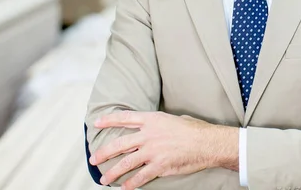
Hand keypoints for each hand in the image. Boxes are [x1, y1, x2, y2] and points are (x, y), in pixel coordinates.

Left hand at [90, 112, 237, 189]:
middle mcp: (149, 134)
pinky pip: (140, 176)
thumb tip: (156, 126)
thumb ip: (160, 123)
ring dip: (113, 172)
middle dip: (104, 152)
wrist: (207, 142)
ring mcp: (153, 151)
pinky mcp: (159, 166)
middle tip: (94, 158)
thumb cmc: (194, 129)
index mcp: (152, 120)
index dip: (109, 120)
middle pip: (120, 143)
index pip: (125, 118)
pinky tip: (124, 187)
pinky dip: (130, 183)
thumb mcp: (174, 119)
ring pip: (126, 162)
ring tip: (103, 178)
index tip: (97, 123)